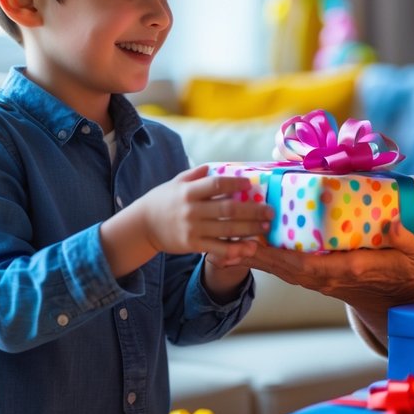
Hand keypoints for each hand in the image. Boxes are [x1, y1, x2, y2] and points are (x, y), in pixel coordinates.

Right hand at [99, 165, 272, 278]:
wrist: (143, 226)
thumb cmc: (163, 201)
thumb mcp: (176, 182)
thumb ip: (197, 174)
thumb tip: (218, 165)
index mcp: (188, 191)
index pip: (216, 184)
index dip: (235, 183)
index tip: (251, 184)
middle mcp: (191, 210)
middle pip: (228, 209)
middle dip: (253, 210)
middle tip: (270, 210)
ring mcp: (193, 229)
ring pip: (227, 229)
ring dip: (250, 228)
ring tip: (266, 225)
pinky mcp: (193, 245)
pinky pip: (218, 248)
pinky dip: (236, 248)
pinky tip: (250, 246)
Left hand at [240, 219, 413, 334]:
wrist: (406, 299)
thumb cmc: (411, 272)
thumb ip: (404, 240)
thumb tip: (394, 225)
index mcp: (352, 270)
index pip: (313, 266)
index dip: (285, 257)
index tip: (263, 246)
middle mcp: (332, 278)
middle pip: (288, 269)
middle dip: (259, 257)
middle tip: (231, 243)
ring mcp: (324, 280)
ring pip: (284, 271)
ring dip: (256, 260)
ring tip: (228, 246)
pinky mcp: (320, 277)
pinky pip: (289, 270)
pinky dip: (266, 260)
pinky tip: (247, 248)